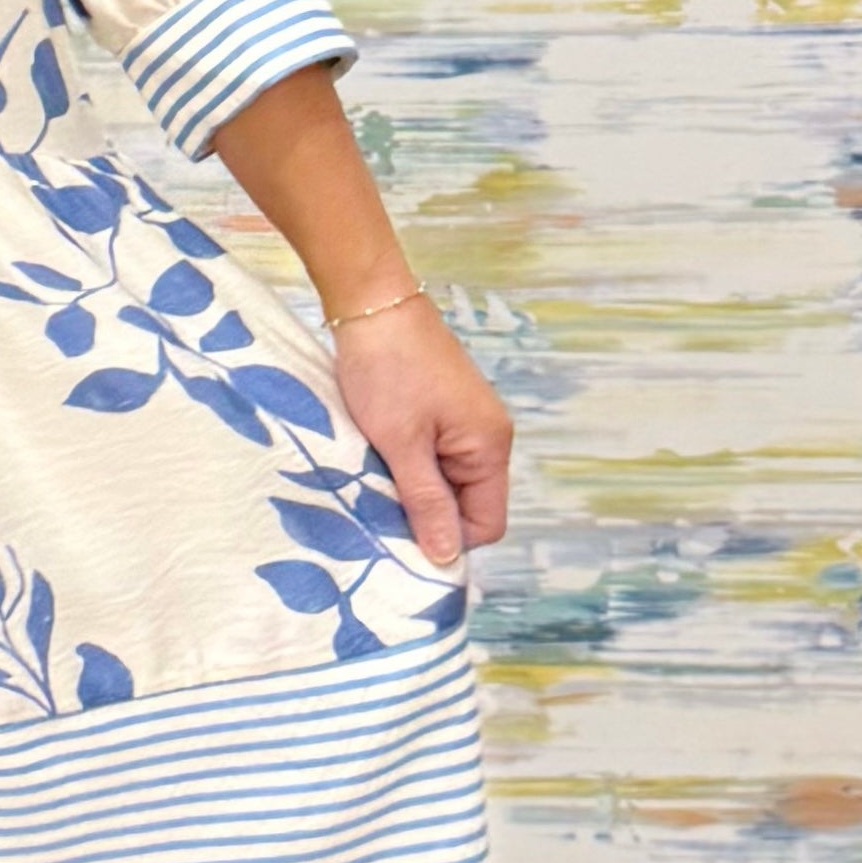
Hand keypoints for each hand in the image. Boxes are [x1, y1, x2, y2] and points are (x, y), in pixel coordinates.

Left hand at [332, 296, 509, 575]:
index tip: (400, 538)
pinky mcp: (440, 413)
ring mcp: (464, 424)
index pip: (486, 525)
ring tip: (372, 481)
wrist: (371, 303)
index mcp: (490, 447)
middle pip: (466, 506)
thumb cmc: (387, 369)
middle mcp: (487, 438)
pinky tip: (374, 459)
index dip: (447, 540)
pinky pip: (430, 459)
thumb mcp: (401, 444)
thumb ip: (425, 502)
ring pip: (444, 484)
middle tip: (378, 510)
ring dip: (410, 490)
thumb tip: (446, 560)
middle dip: (425, 515)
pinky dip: (405, 466)